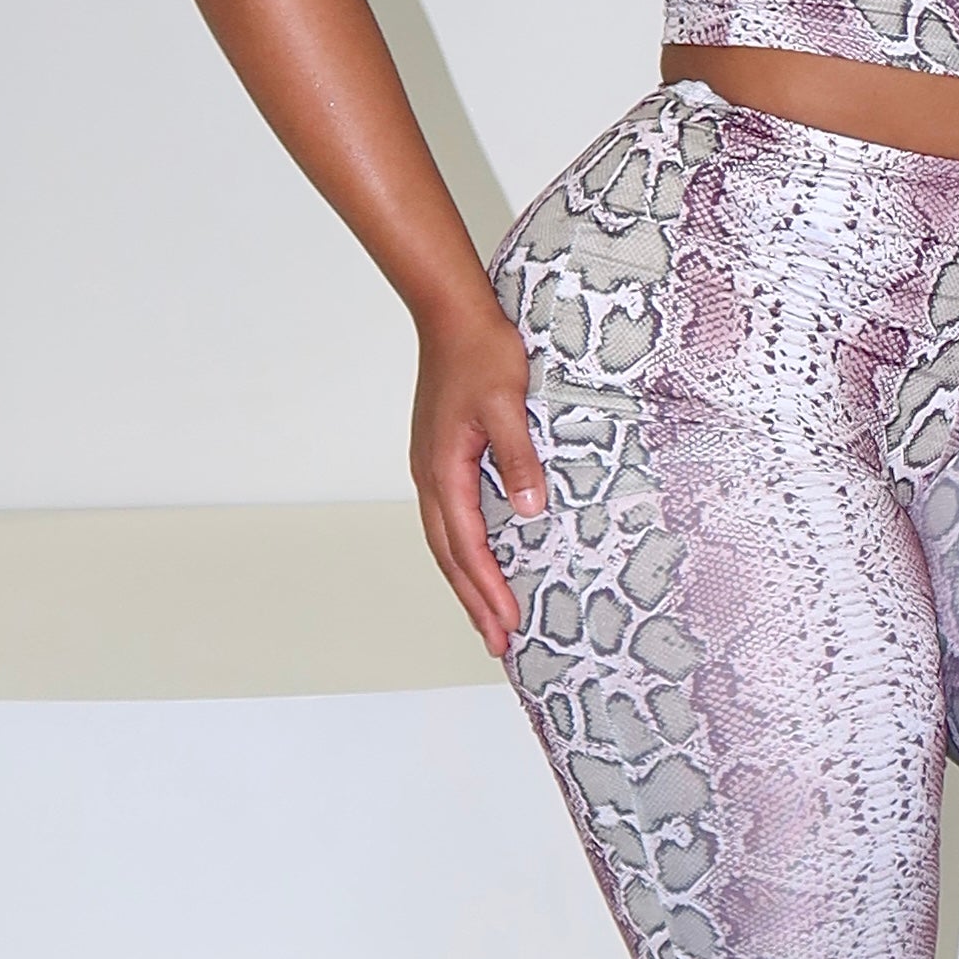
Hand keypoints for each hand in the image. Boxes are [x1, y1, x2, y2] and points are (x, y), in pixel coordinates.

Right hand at [412, 295, 547, 659]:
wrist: (451, 315)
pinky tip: (479, 561)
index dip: (488, 588)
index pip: (467, 546)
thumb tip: (528, 510)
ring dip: (466, 582)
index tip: (509, 623)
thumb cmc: (481, 352)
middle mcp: (431, 477)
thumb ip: (517, 457)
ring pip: (446, 541)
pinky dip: (463, 551)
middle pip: (450, 556)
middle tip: (498, 644)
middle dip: (474, 602)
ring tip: (487, 617)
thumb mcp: (508, 403)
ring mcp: (432, 468)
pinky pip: (450, 518)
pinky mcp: (440, 458)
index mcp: (444, 470)